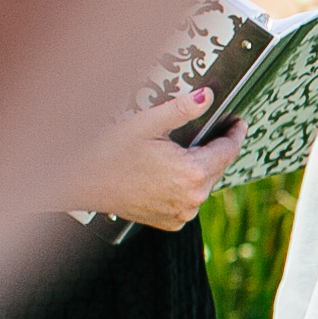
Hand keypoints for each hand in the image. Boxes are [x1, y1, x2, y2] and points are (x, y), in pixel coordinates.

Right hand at [65, 88, 244, 230]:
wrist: (79, 182)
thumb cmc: (108, 151)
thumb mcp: (146, 124)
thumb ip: (182, 110)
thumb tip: (208, 96)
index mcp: (193, 173)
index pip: (228, 151)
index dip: (235, 133)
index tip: (238, 122)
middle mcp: (192, 199)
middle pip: (218, 168)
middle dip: (218, 149)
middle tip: (217, 130)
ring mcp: (182, 214)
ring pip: (204, 185)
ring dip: (202, 168)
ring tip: (192, 150)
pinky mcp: (170, 222)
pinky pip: (189, 201)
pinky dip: (187, 187)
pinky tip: (175, 173)